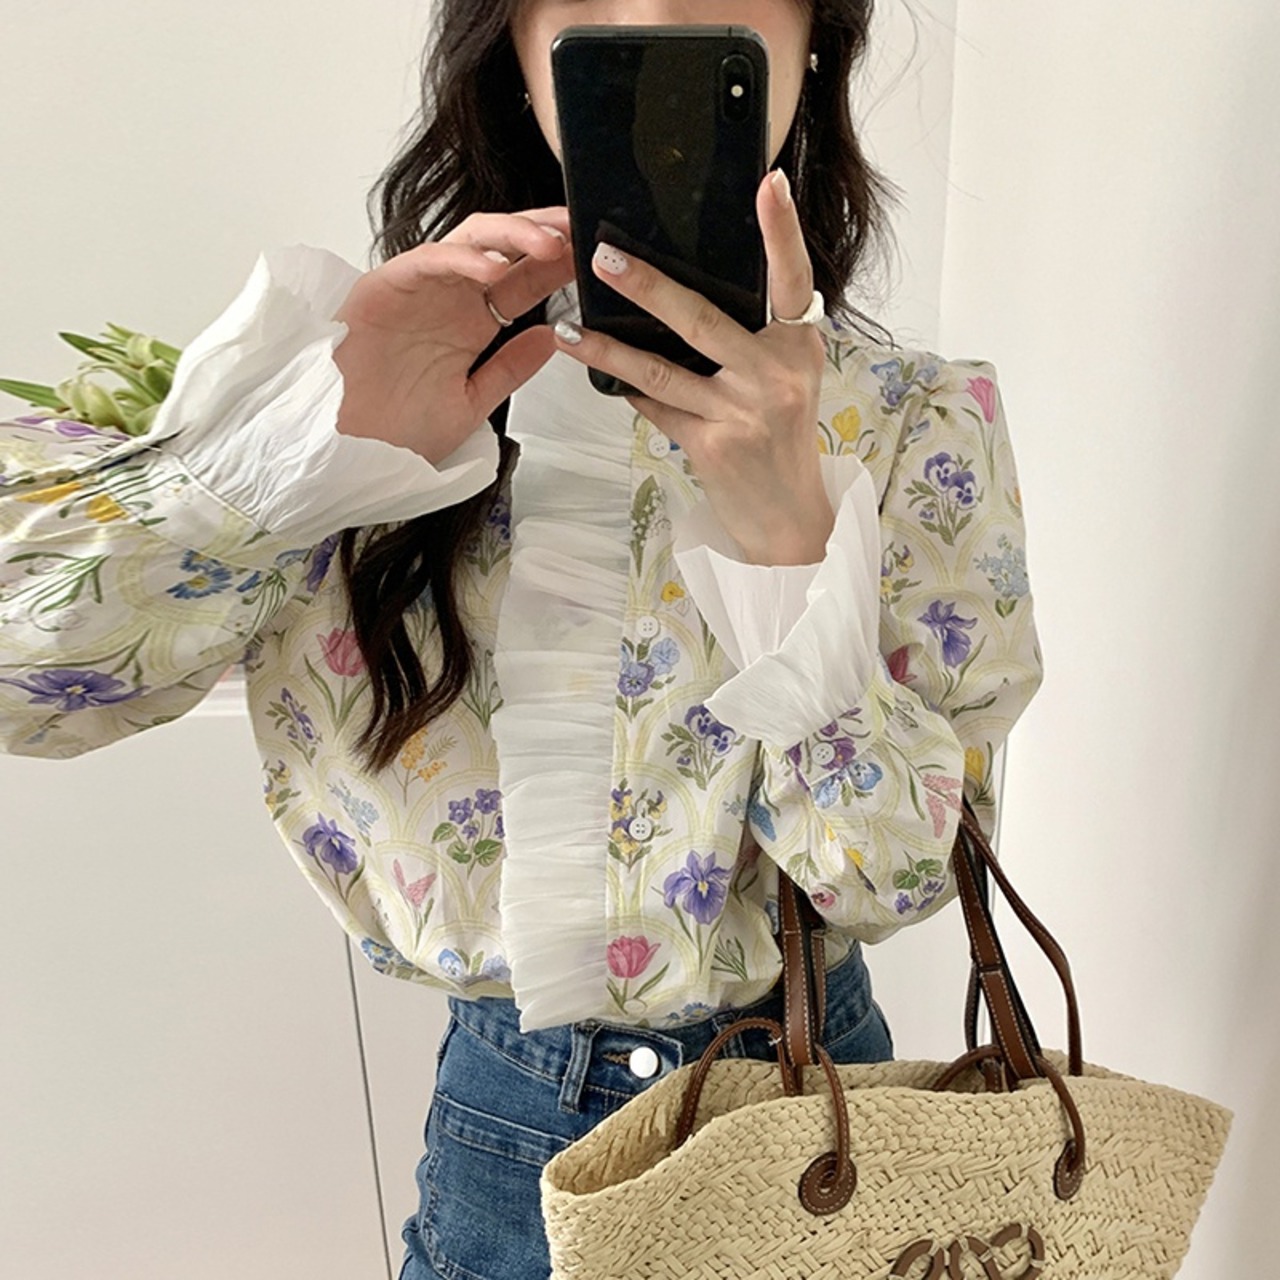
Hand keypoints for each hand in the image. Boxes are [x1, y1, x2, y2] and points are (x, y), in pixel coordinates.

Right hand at [332, 207, 575, 464]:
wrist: (345, 452)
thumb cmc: (395, 432)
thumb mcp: (471, 405)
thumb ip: (510, 370)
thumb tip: (554, 337)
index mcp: (471, 323)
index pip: (523, 280)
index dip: (559, 264)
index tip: (593, 256)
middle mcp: (448, 299)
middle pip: (503, 247)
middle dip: (545, 232)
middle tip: (582, 228)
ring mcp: (419, 289)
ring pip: (471, 240)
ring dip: (513, 235)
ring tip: (551, 244)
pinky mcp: (385, 286)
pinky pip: (429, 260)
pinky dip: (464, 260)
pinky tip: (495, 268)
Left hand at [551, 170, 833, 565]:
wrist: (787, 518)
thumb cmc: (781, 438)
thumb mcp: (786, 378)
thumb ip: (755, 337)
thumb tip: (685, 289)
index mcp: (799, 346)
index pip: (794, 279)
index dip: (783, 231)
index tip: (770, 182)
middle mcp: (776, 375)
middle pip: (703, 319)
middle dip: (647, 286)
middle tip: (602, 255)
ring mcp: (744, 412)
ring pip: (662, 370)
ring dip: (609, 348)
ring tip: (569, 328)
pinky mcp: (713, 446)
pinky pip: (657, 409)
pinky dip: (629, 392)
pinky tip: (601, 375)